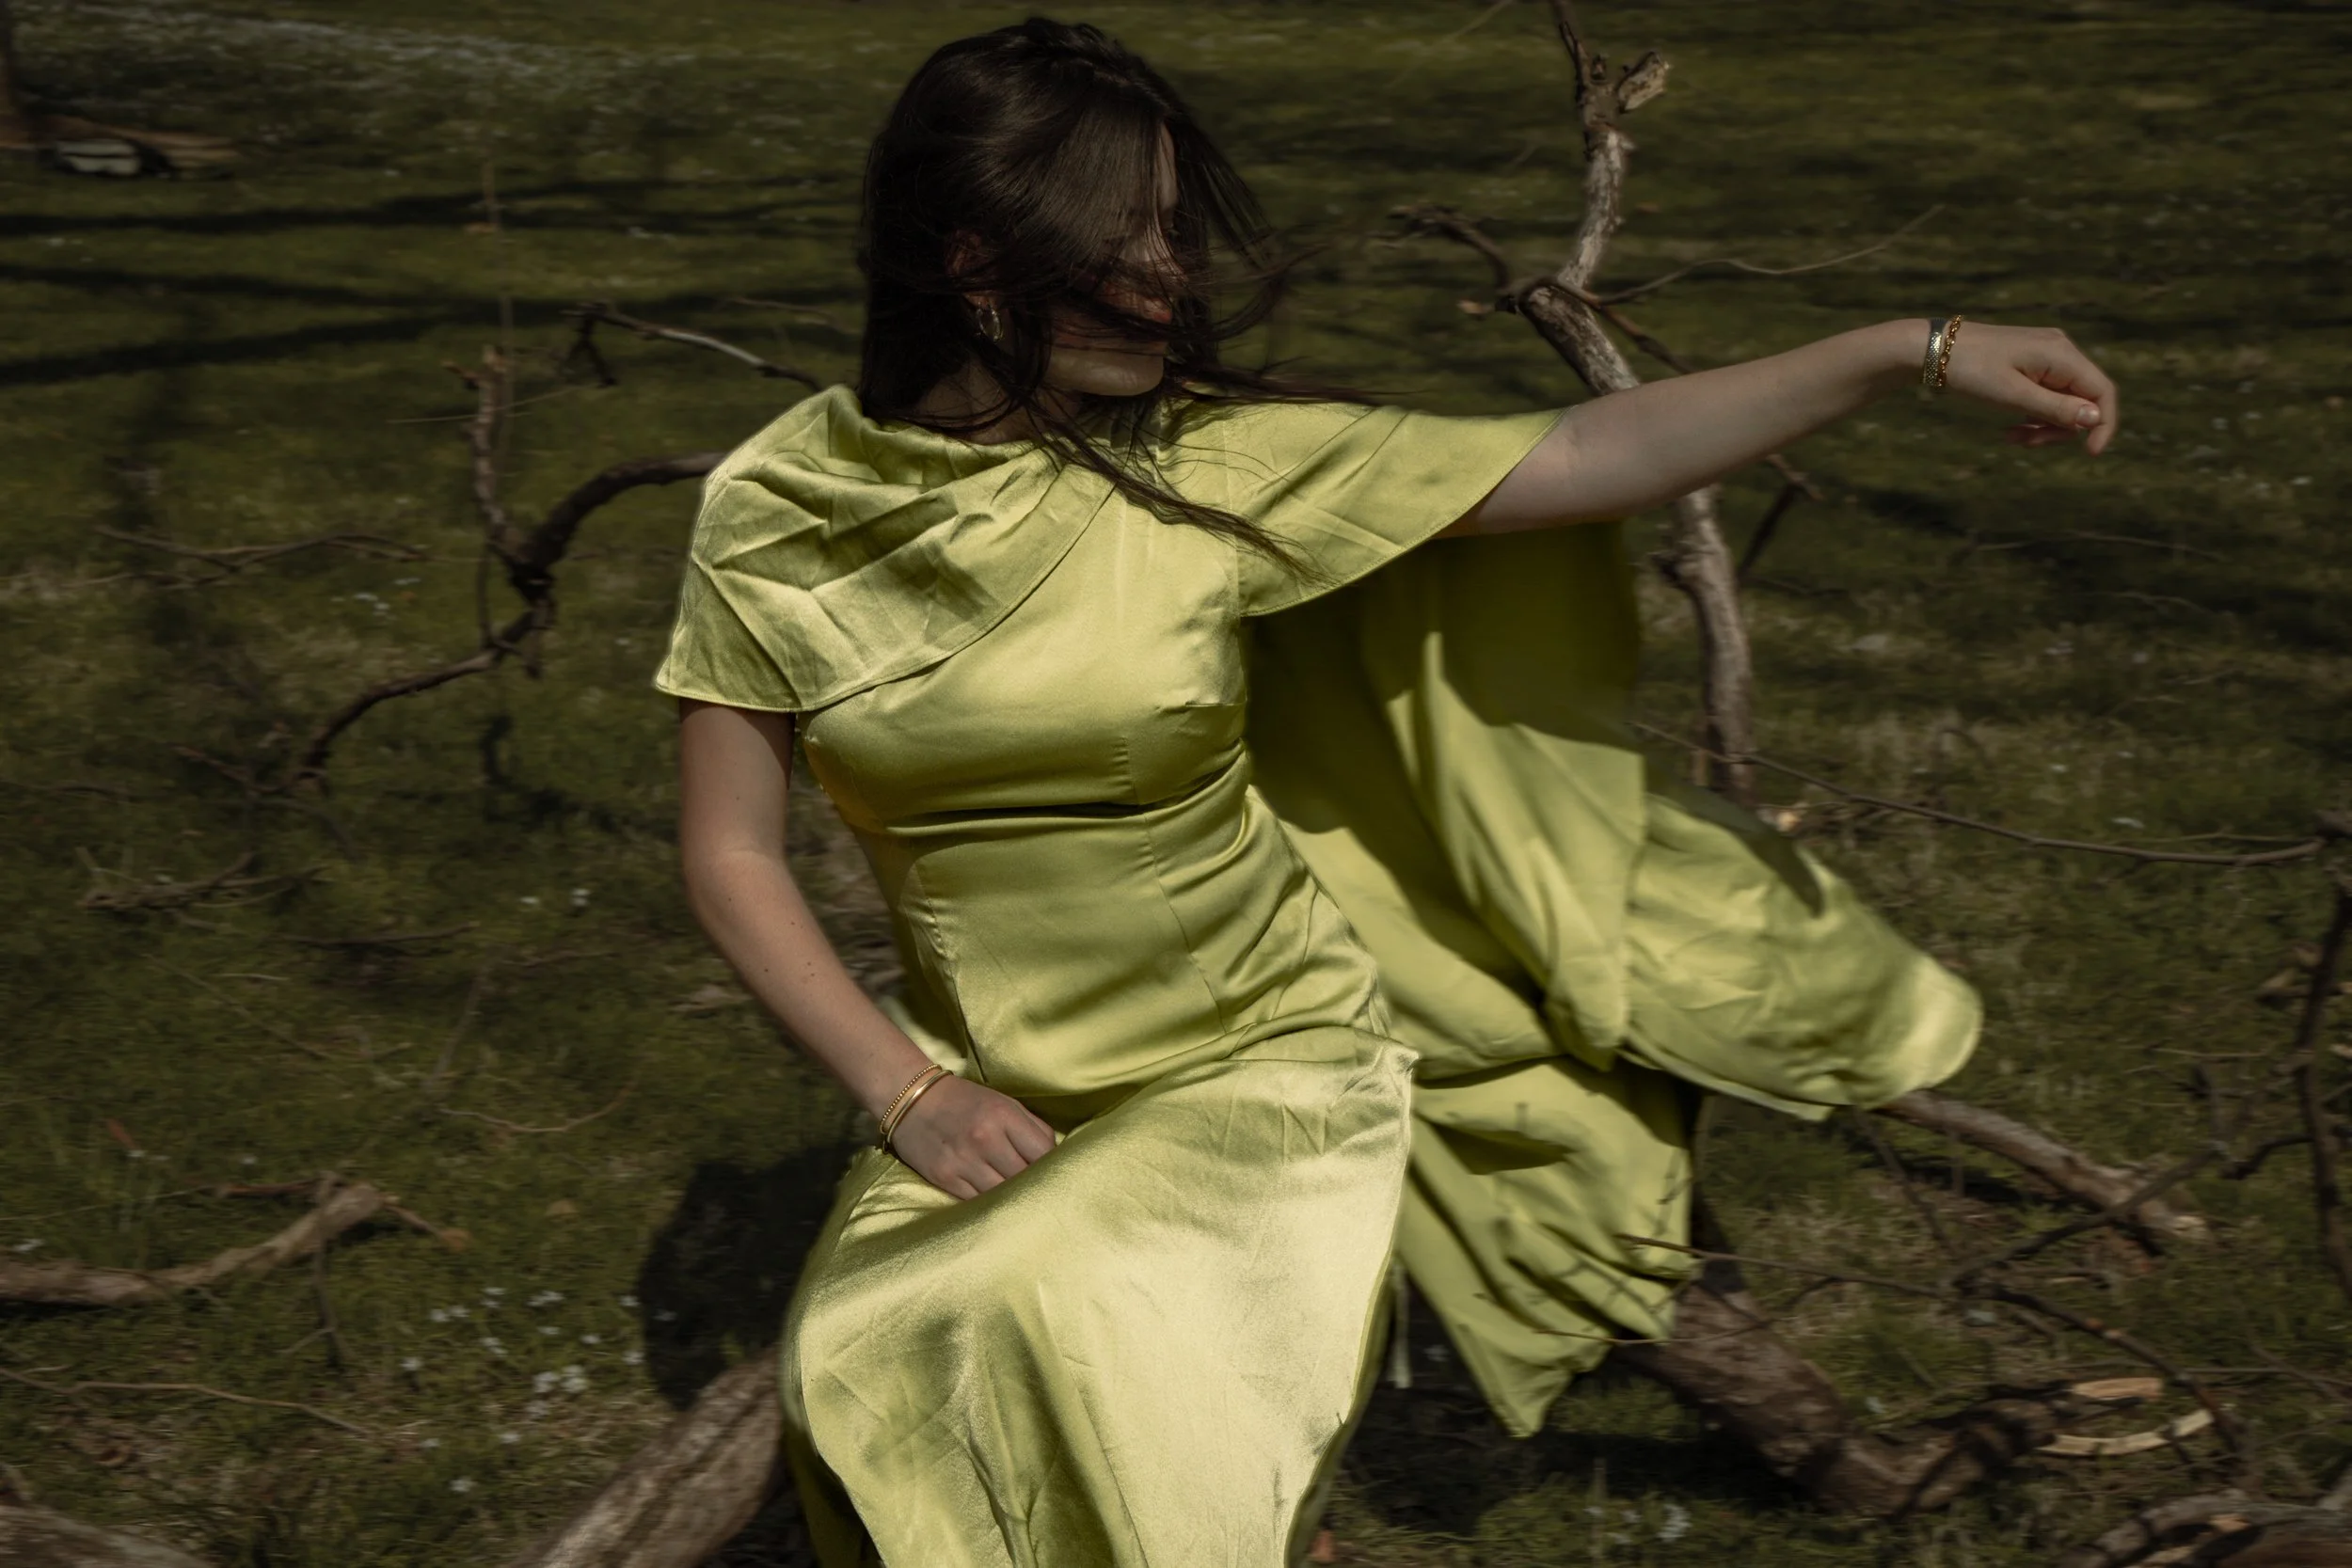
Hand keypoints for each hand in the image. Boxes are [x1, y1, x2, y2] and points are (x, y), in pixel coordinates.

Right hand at [886, 1074, 1057, 1198]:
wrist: (912, 1099)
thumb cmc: (965, 1101)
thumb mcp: (1005, 1103)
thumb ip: (1034, 1128)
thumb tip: (1056, 1157)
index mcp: (1004, 1115)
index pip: (1043, 1154)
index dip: (1052, 1167)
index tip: (1053, 1173)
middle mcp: (984, 1138)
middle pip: (1024, 1178)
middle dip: (1034, 1186)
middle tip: (1038, 1191)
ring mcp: (963, 1160)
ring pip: (1003, 1195)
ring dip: (1012, 1198)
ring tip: (1017, 1198)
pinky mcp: (945, 1177)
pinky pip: (978, 1202)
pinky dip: (989, 1203)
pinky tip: (994, 1200)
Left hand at [1938, 321, 2119, 455]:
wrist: (1932, 349)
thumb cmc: (1970, 370)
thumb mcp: (2012, 395)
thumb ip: (2055, 408)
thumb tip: (2095, 419)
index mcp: (2061, 354)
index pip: (2102, 391)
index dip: (2103, 423)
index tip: (2090, 453)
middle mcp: (2060, 352)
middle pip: (2083, 400)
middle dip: (2061, 428)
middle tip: (2028, 443)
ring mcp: (2046, 357)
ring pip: (2063, 402)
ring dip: (2044, 426)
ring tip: (2012, 437)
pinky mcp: (2031, 365)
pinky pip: (2045, 397)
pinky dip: (2033, 416)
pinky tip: (2010, 429)